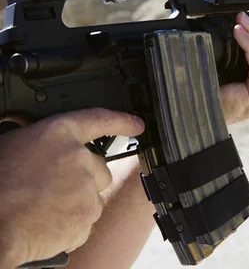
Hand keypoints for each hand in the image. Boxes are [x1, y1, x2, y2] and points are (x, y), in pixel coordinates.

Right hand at [0, 108, 144, 267]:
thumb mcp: (14, 146)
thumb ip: (43, 144)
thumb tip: (48, 149)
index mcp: (58, 134)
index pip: (99, 119)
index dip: (122, 121)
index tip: (137, 124)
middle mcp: (79, 158)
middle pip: (98, 168)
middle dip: (83, 179)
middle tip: (53, 189)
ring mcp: (86, 189)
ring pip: (91, 197)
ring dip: (74, 204)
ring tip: (42, 208)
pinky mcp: (86, 217)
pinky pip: (83, 221)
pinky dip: (69, 226)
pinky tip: (44, 224)